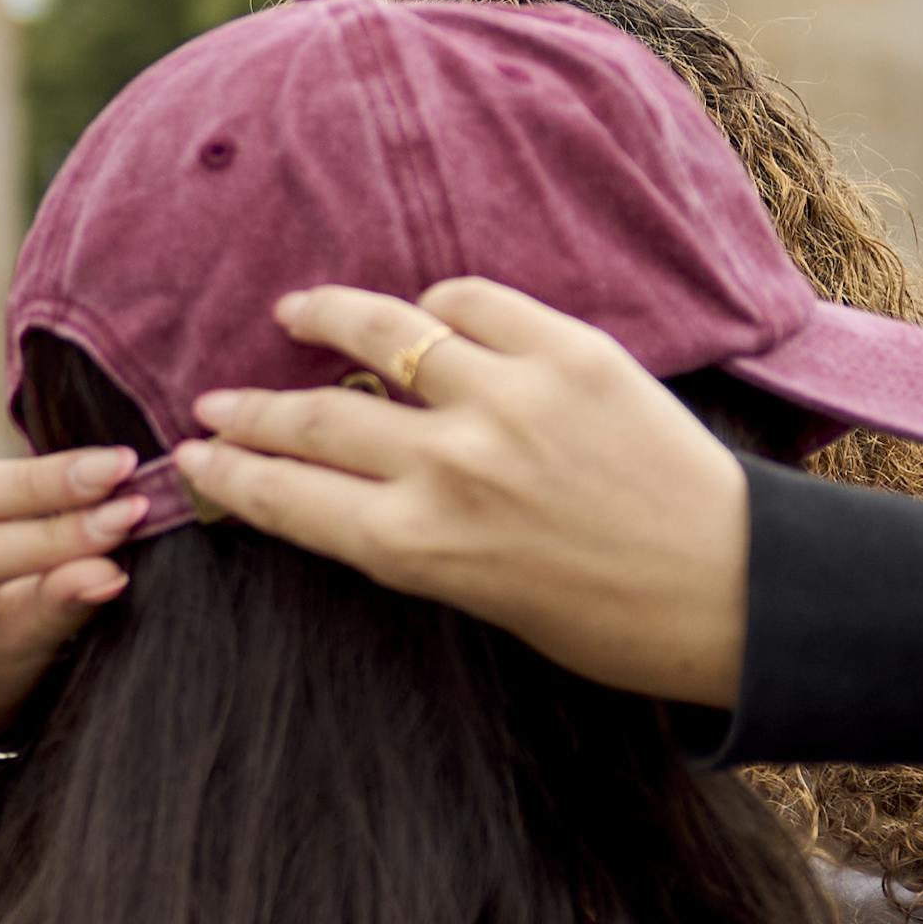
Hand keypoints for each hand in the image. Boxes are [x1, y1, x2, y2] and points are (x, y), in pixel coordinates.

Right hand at [178, 283, 751, 707]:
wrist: (732, 589)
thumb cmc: (607, 622)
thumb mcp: (478, 600)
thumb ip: (409, 537)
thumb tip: (353, 481)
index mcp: (417, 547)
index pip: (285, 496)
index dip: (223, 475)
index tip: (190, 460)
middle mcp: (447, 467)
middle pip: (311, 419)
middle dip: (247, 412)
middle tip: (211, 403)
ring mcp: (507, 398)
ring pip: (380, 334)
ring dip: (321, 320)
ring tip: (291, 315)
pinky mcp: (568, 351)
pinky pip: (472, 301)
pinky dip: (436, 306)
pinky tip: (421, 311)